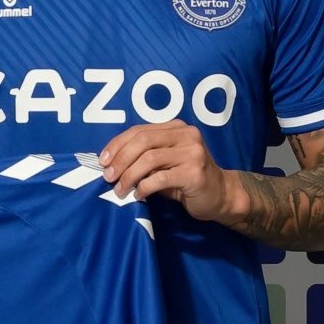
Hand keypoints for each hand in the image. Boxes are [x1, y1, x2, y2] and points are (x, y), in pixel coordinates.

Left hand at [98, 121, 245, 223]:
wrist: (220, 196)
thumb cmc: (186, 179)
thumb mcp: (165, 163)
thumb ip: (145, 156)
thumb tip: (111, 162)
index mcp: (177, 127)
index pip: (140, 130)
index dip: (117, 144)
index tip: (103, 160)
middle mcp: (186, 135)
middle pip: (143, 141)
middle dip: (120, 159)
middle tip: (108, 176)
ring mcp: (193, 153)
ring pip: (149, 159)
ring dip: (129, 175)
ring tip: (119, 190)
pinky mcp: (194, 173)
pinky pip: (160, 178)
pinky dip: (144, 187)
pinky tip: (138, 195)